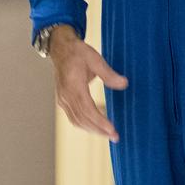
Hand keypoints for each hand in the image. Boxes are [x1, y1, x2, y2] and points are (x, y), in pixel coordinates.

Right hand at [48, 27, 127, 141]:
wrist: (60, 48)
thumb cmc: (77, 52)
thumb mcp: (95, 58)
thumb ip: (109, 74)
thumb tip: (124, 84)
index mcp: (73, 85)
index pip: (87, 110)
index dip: (100, 122)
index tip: (112, 130)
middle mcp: (65, 95)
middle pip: (82, 119)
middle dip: (99, 130)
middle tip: (115, 137)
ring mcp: (62, 98)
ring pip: (76, 120)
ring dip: (92, 129)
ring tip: (107, 134)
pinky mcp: (62, 100)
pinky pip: (72, 117)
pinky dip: (84, 124)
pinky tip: (95, 127)